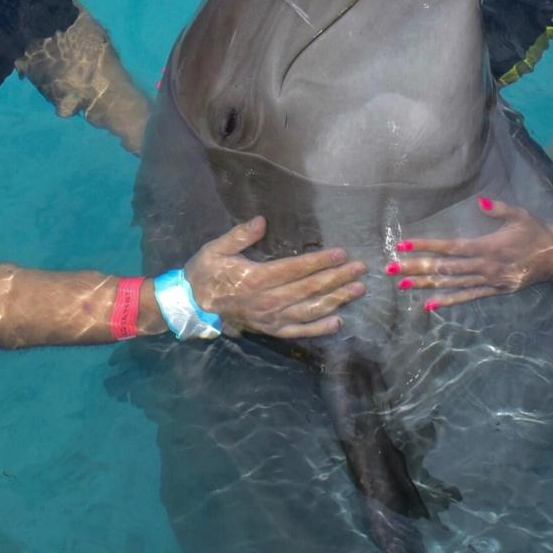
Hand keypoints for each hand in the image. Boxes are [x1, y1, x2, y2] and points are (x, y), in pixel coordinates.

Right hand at [184, 217, 366, 338]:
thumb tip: (261, 221)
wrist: (192, 305)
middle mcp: (268, 300)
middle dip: (337, 278)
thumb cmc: (206, 272)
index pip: (295, 269)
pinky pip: (299, 331)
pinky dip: (319, 328)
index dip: (320, 261)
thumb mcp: (216, 248)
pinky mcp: (271, 330)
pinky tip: (338, 322)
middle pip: (309, 289)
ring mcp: (271, 318)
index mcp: (257, 278)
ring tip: (357, 290)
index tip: (341, 253)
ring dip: (336, 300)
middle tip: (360, 269)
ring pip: (309, 310)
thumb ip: (239, 236)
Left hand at [390, 197, 552, 309]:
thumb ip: (498, 209)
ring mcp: (488, 281)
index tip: (403, 245)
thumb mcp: (520, 215)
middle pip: (444, 268)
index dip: (425, 246)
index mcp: (488, 247)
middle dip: (415, 268)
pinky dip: (447, 301)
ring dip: (425, 284)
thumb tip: (479, 201)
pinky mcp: (493, 291)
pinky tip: (428, 304)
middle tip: (390, 269)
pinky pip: (466, 297)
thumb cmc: (536, 233)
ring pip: (451, 284)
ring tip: (401, 285)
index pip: (450, 248)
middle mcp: (484, 267)